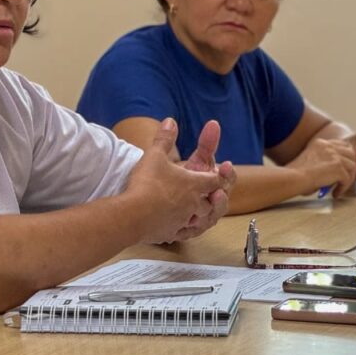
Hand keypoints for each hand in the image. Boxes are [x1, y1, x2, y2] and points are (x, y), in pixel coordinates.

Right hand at [125, 118, 231, 243]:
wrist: (134, 214)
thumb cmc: (147, 184)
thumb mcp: (155, 155)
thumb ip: (164, 138)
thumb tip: (170, 121)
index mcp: (194, 184)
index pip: (214, 180)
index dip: (220, 175)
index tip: (222, 171)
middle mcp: (194, 204)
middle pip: (212, 202)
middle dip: (214, 198)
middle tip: (214, 194)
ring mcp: (185, 220)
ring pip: (202, 220)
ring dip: (203, 215)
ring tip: (197, 212)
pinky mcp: (173, 233)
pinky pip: (186, 233)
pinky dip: (185, 230)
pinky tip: (180, 229)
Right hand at [287, 135, 355, 196]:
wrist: (292, 178)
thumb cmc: (294, 174)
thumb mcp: (309, 161)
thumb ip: (323, 161)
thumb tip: (336, 172)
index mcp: (320, 143)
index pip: (342, 145)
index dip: (345, 156)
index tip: (343, 166)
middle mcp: (329, 147)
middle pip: (351, 154)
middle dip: (350, 166)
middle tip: (346, 178)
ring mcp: (335, 156)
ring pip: (352, 167)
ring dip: (348, 178)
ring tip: (339, 188)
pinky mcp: (338, 168)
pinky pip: (348, 179)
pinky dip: (343, 188)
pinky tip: (335, 193)